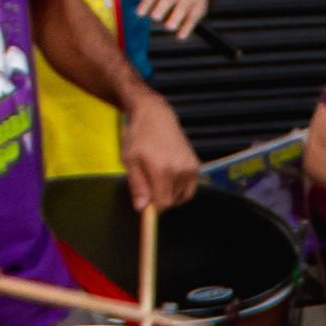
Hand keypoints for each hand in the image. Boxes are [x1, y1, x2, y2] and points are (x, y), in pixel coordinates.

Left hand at [122, 95, 200, 213]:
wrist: (156, 117)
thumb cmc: (139, 137)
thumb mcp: (130, 160)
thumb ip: (137, 185)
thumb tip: (141, 207)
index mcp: (162, 168)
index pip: (163, 203)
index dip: (153, 208)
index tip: (145, 205)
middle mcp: (180, 169)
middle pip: (172, 201)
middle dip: (159, 200)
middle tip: (148, 185)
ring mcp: (190, 167)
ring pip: (181, 197)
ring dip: (169, 195)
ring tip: (158, 179)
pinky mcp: (196, 166)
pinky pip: (188, 189)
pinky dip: (178, 189)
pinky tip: (168, 178)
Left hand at [136, 0, 209, 35]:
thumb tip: (139, 15)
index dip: (147, 2)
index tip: (139, 14)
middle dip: (162, 7)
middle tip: (155, 17)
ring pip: (183, 7)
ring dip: (176, 17)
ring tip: (169, 27)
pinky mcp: (201, 6)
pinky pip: (193, 18)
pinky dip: (187, 28)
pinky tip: (180, 36)